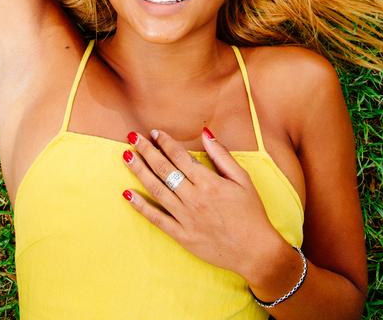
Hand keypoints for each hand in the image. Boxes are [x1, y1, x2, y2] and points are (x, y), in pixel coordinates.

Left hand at [122, 128, 283, 280]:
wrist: (255, 250)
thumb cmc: (251, 212)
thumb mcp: (242, 178)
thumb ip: (222, 155)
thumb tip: (206, 133)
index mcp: (209, 182)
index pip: (180, 157)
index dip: (166, 142)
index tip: (154, 132)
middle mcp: (194, 198)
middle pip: (164, 170)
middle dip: (147, 151)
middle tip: (133, 138)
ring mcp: (186, 218)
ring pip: (157, 190)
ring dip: (140, 172)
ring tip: (127, 157)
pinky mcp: (182, 236)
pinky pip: (157, 219)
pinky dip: (141, 206)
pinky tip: (128, 194)